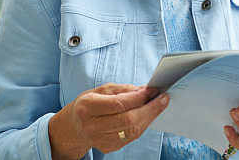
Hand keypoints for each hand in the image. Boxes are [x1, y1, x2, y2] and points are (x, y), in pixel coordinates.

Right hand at [49, 83, 169, 158]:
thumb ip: (125, 90)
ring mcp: (98, 139)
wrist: (75, 125)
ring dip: (149, 117)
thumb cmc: (90, 103)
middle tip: (163, 98)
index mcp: (87, 107)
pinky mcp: (107, 147)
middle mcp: (91, 126)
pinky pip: (131, 138)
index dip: (139, 97)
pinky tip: (148, 116)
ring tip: (158, 106)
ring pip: (132, 131)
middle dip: (149, 108)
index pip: (118, 104)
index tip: (153, 90)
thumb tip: (146, 91)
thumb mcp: (103, 90)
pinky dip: (142, 125)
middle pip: (127, 120)